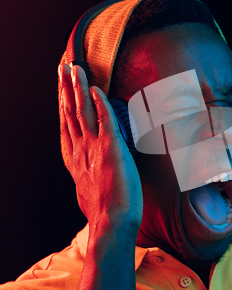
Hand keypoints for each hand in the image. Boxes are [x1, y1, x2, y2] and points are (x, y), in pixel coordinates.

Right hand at [58, 64, 142, 231]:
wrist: (112, 222)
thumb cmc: (105, 209)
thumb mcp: (89, 187)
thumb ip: (88, 172)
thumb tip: (91, 168)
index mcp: (74, 158)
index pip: (67, 124)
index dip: (63, 103)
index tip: (62, 87)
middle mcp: (80, 149)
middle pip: (70, 112)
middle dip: (66, 88)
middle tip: (63, 68)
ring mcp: (93, 148)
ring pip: (82, 111)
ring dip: (78, 88)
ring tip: (75, 69)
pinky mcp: (111, 148)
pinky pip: (104, 120)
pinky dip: (99, 103)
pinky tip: (96, 89)